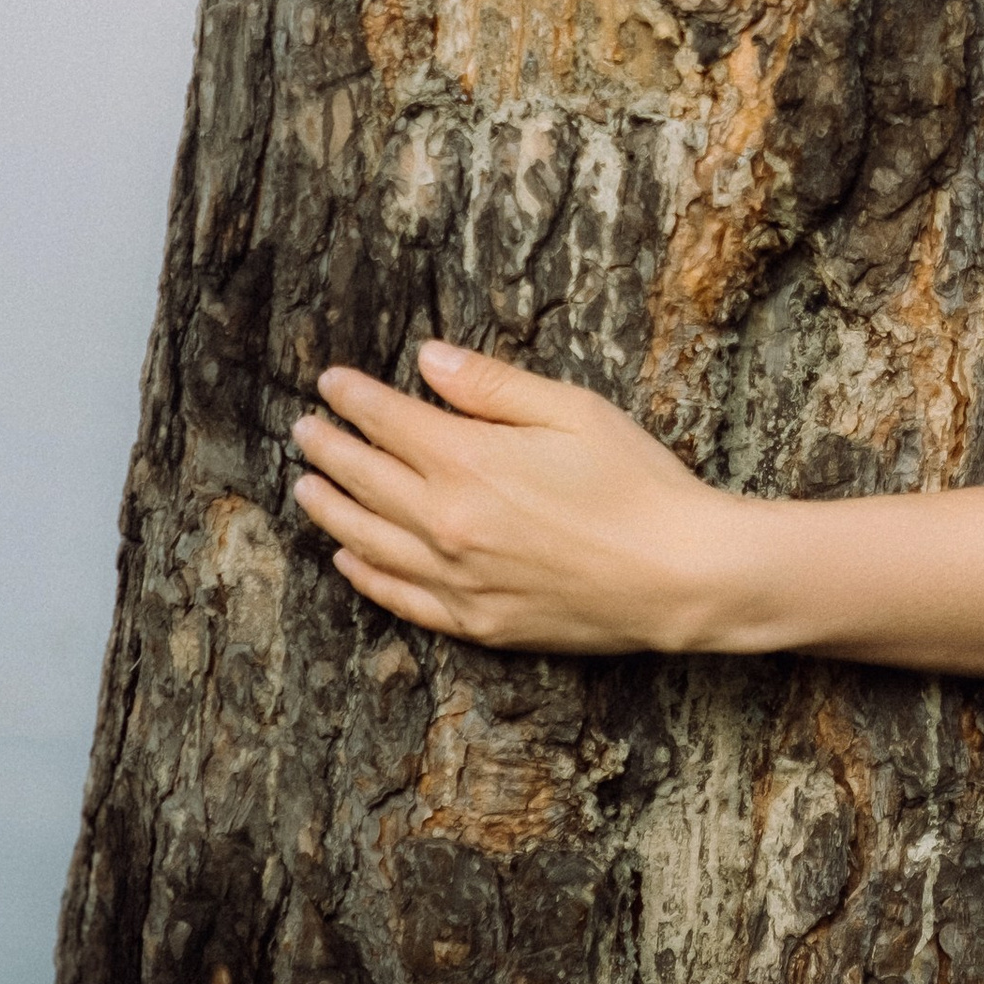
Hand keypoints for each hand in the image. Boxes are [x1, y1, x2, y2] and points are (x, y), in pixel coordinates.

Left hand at [290, 347, 746, 652]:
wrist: (680, 575)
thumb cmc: (638, 483)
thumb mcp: (574, 410)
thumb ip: (492, 385)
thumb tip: (427, 360)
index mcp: (470, 461)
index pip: (389, 420)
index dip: (354, 398)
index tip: (330, 382)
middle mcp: (447, 522)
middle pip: (366, 479)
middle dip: (329, 448)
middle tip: (303, 429)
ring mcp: (457, 579)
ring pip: (369, 540)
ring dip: (331, 509)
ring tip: (306, 487)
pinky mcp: (477, 622)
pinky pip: (400, 598)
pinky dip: (365, 575)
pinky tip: (347, 558)